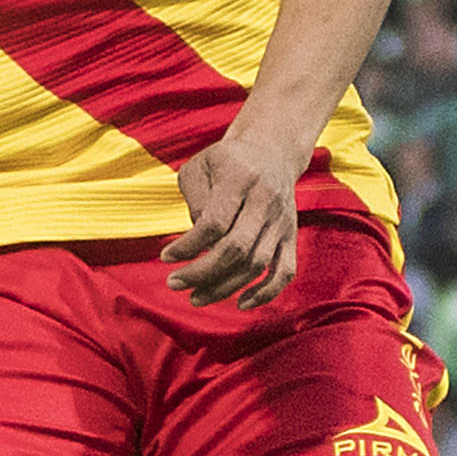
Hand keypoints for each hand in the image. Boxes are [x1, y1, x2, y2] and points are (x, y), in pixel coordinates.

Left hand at [166, 132, 303, 307]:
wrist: (272, 152)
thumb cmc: (226, 162)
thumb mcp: (199, 165)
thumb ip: (194, 200)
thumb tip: (198, 242)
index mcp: (241, 179)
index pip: (214, 223)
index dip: (188, 246)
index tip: (165, 257)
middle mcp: (266, 201)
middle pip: (236, 249)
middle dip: (202, 273)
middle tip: (174, 284)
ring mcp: (282, 222)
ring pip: (256, 265)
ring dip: (224, 287)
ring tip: (196, 297)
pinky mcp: (291, 236)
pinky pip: (285, 272)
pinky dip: (266, 293)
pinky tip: (241, 303)